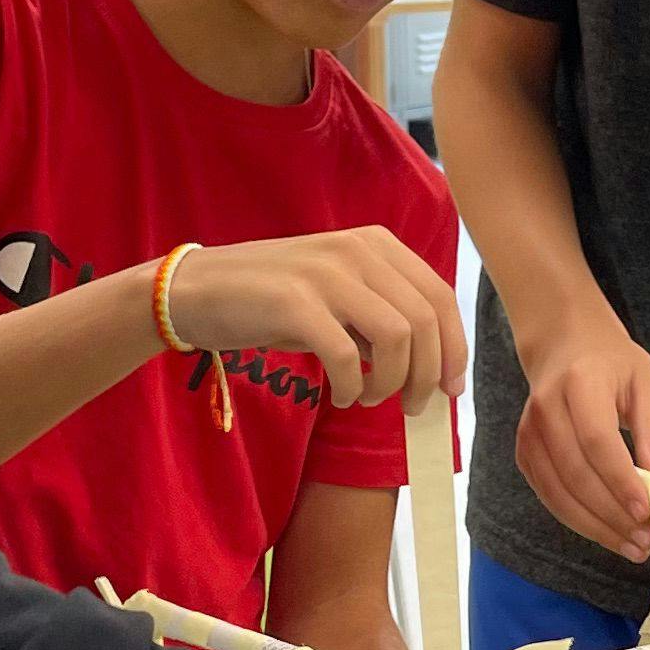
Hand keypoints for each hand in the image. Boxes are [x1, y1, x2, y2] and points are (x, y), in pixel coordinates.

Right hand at [166, 230, 465, 414]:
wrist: (195, 291)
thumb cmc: (270, 301)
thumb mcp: (336, 295)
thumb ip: (379, 316)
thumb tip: (430, 366)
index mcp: (375, 243)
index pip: (439, 296)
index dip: (455, 348)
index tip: (451, 389)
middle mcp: (356, 250)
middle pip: (425, 320)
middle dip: (429, 374)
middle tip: (412, 406)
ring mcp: (325, 274)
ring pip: (397, 338)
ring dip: (391, 383)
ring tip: (368, 399)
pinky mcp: (294, 303)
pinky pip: (347, 357)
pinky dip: (351, 387)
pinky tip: (340, 397)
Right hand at [514, 299, 649, 559]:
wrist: (564, 346)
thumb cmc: (614, 366)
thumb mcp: (647, 385)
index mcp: (580, 384)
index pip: (597, 441)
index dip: (620, 481)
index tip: (647, 512)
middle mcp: (546, 410)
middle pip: (576, 474)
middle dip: (612, 515)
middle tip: (645, 541)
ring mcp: (529, 433)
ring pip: (558, 493)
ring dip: (595, 527)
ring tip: (630, 546)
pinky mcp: (524, 453)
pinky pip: (548, 495)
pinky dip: (577, 520)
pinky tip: (605, 532)